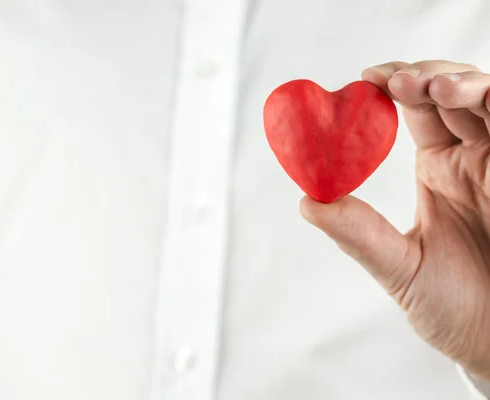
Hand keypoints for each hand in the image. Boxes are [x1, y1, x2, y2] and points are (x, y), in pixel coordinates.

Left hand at [299, 60, 489, 379]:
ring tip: (430, 89)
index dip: (395, 87)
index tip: (365, 79)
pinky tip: (474, 99)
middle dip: (425, 78)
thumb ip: (360, 234)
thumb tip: (308, 203)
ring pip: (489, 101)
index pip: (418, 111)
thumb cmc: (457, 310)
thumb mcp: (400, 268)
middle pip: (452, 94)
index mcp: (439, 170)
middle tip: (395, 81)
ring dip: (461, 84)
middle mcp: (472, 159)